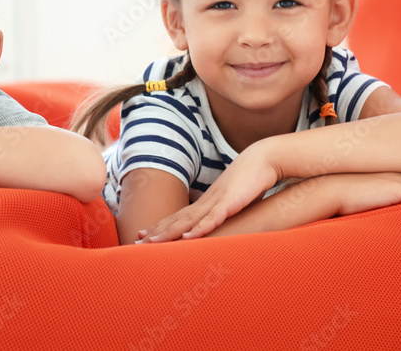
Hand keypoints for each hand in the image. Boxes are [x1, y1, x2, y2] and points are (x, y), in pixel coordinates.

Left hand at [137, 142, 279, 242]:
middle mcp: (207, 201)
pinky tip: (186, 238)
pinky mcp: (230, 204)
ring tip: (151, 242)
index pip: (180, 215)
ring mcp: (216, 201)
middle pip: (177, 218)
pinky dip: (198, 229)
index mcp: (208, 201)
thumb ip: (229, 211)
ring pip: (188, 220)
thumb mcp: (238, 200)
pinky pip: (212, 219)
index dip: (163, 225)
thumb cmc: (252, 180)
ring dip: (169, 232)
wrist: (264, 158)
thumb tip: (226, 220)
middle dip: (157, 231)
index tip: (146, 234)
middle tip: (136, 240)